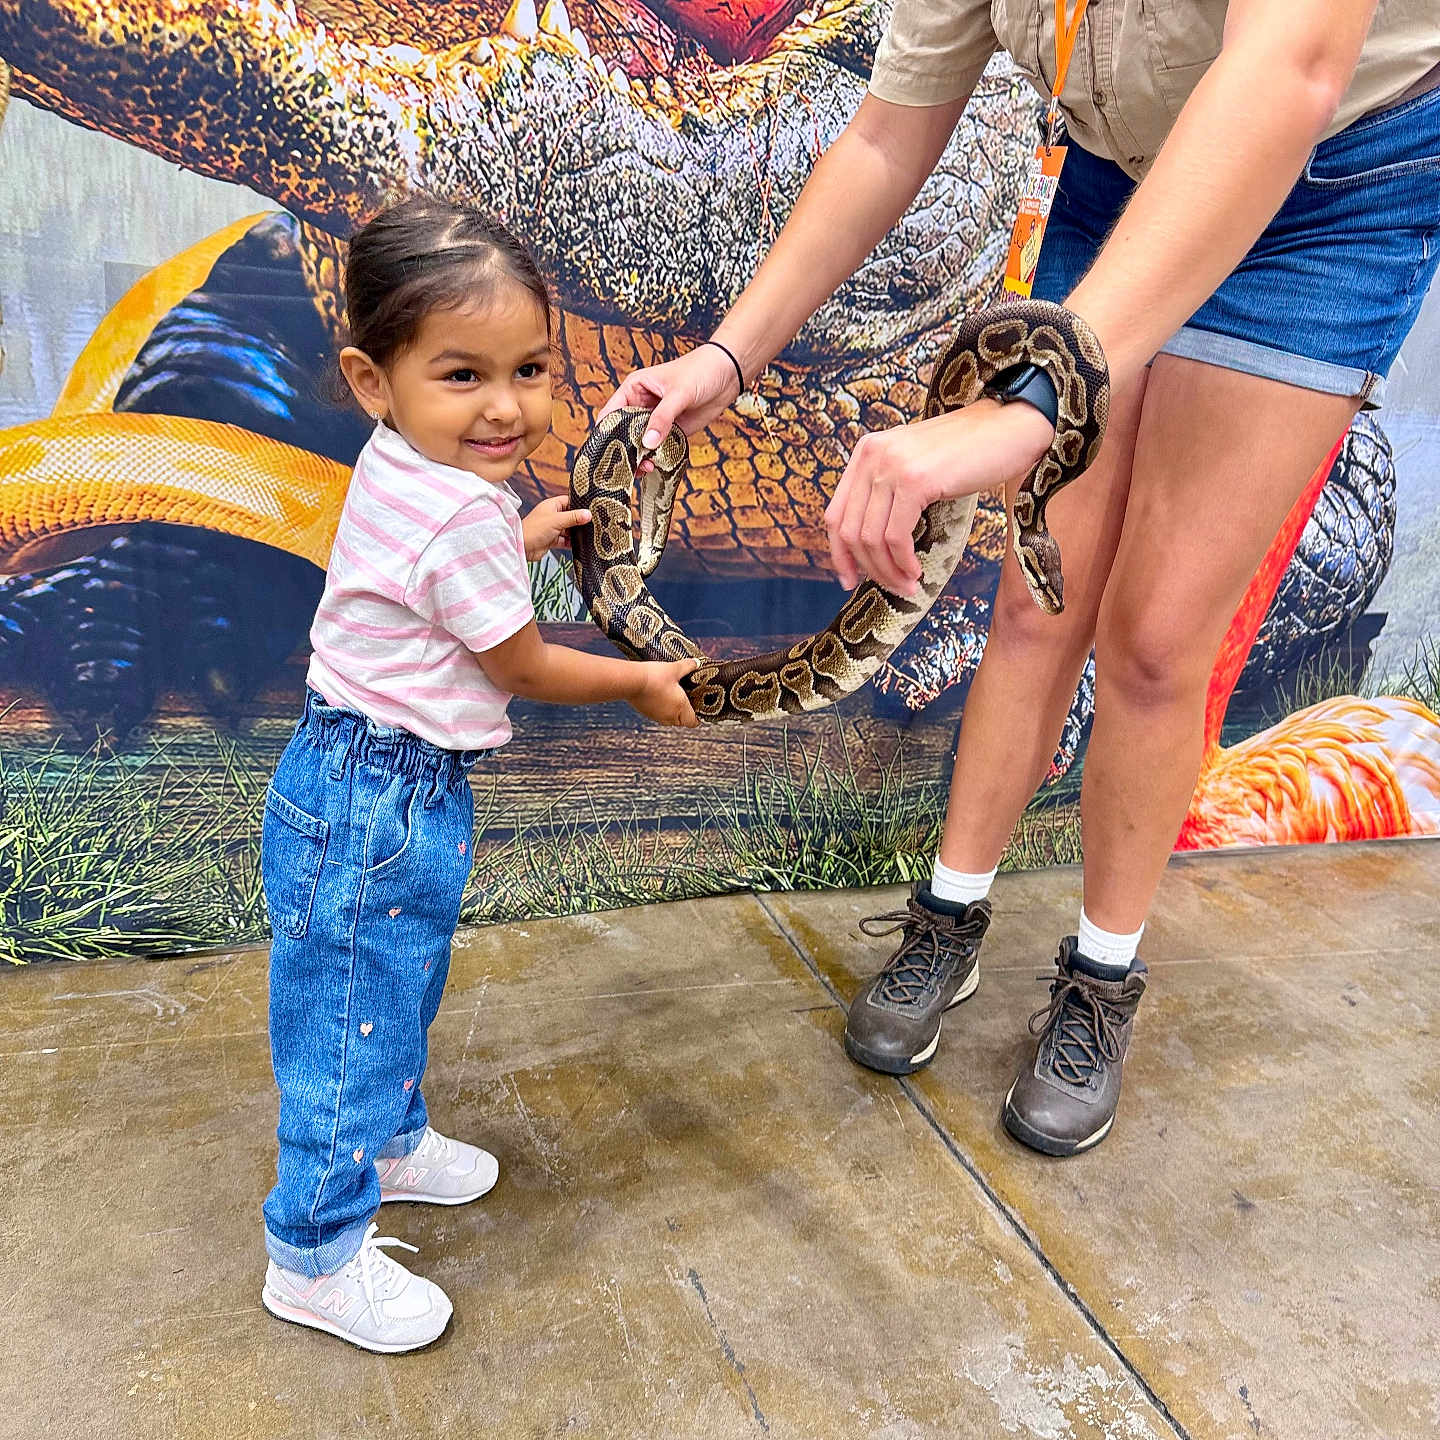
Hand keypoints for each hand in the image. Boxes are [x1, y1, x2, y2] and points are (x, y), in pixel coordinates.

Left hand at [523, 495, 590, 561]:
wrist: (522, 547)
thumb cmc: (533, 529)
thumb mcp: (557, 520)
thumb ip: (574, 517)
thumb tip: (588, 514)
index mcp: (551, 505)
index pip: (569, 501)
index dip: (579, 504)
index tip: (590, 509)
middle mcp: (552, 516)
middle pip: (570, 516)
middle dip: (579, 521)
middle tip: (591, 523)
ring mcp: (552, 528)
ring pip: (568, 529)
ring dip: (575, 533)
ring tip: (586, 534)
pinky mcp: (551, 540)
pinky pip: (565, 540)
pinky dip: (571, 543)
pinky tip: (578, 544)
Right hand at [597, 344, 741, 474]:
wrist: (727, 375)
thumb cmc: (699, 372)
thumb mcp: (678, 394)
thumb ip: (662, 418)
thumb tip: (647, 443)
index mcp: (633, 389)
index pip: (611, 413)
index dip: (606, 432)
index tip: (608, 451)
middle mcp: (640, 406)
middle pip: (623, 433)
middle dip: (625, 450)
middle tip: (630, 466)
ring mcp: (655, 420)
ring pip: (640, 444)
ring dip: (640, 458)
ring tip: (646, 468)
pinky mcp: (670, 431)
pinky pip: (658, 448)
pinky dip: (656, 458)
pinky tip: (656, 466)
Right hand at [629, 657, 700, 727]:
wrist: (631, 681)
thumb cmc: (654, 677)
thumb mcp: (674, 668)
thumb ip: (687, 666)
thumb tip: (697, 663)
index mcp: (680, 708)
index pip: (693, 722)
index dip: (698, 716)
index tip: (698, 707)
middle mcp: (669, 716)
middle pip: (681, 721)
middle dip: (685, 713)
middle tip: (686, 698)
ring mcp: (656, 716)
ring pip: (668, 719)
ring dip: (671, 711)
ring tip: (671, 695)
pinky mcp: (645, 713)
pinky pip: (657, 714)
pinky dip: (659, 708)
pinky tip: (657, 694)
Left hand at [824, 398, 1054, 594]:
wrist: (1011, 426)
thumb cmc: (970, 451)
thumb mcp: (915, 464)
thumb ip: (889, 491)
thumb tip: (872, 545)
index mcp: (866, 452)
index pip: (835, 514)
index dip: (839, 554)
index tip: (850, 580)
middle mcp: (872, 455)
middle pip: (850, 531)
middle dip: (867, 569)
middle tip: (890, 588)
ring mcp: (892, 466)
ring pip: (872, 538)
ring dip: (889, 571)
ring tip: (909, 585)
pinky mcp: (915, 481)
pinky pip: (896, 536)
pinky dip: (903, 562)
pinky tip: (917, 571)